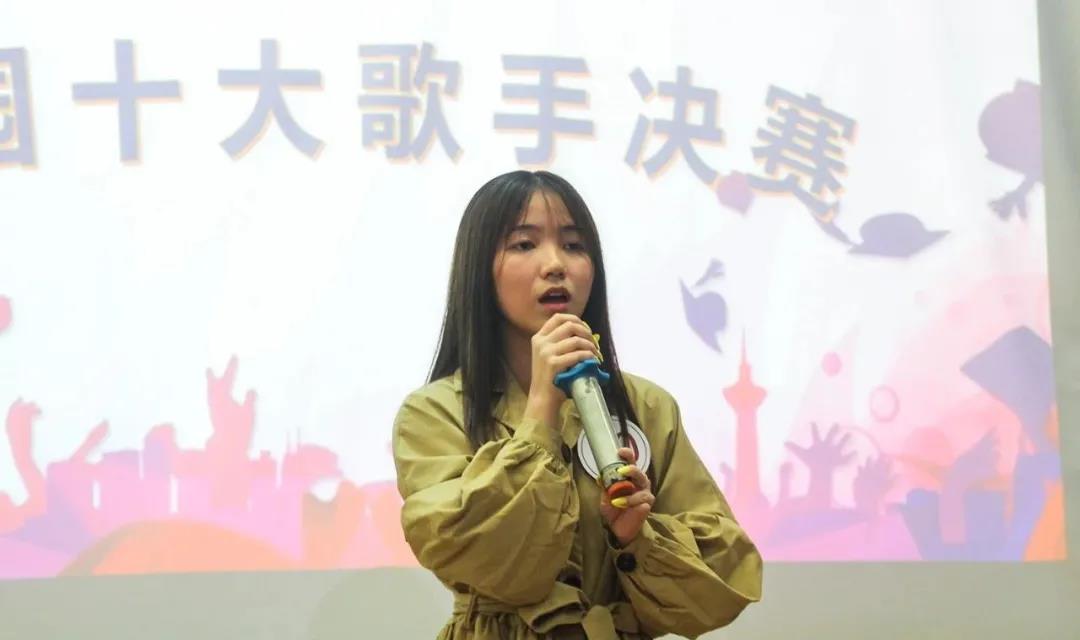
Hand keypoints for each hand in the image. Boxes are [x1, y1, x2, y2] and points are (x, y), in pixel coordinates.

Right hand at [523, 313, 600, 428]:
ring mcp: (546, 352)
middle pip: (569, 325)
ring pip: (576, 340)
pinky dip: (589, 357)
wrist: (542, 399)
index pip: (558, 317)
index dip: (575, 319)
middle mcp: (541, 342)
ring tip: (596, 355)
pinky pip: (578, 354)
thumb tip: (584, 333)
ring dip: (591, 346)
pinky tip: (593, 362)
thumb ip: (561, 343)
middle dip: (586, 332)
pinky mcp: (553, 363)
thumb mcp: (549, 355)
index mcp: (539, 338)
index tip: (586, 329)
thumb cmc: (551, 378)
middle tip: (594, 343)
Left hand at [600, 447, 654, 546]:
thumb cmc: (613, 509)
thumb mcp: (605, 497)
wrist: (617, 528)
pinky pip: (643, 503)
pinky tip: (622, 505)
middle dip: (632, 470)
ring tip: (616, 501)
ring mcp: (645, 495)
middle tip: (621, 471)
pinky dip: (631, 503)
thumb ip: (605, 487)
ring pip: (643, 488)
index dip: (628, 455)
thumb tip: (600, 477)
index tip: (620, 452)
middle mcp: (640, 483)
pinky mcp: (647, 506)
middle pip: (640, 473)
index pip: (631, 462)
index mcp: (630, 477)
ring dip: (629, 495)